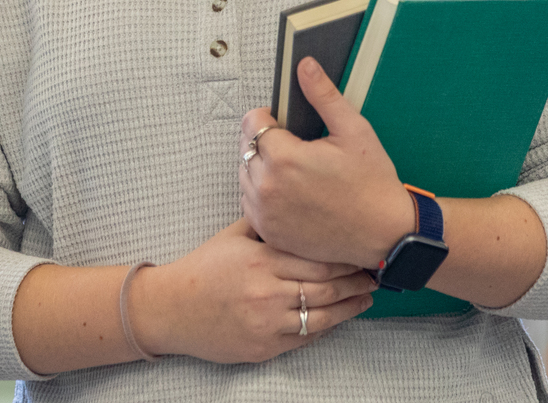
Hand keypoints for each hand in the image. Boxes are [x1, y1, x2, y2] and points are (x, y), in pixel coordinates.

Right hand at [132, 219, 375, 363]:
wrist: (172, 309)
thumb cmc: (204, 268)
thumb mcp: (234, 235)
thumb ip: (268, 220)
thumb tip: (299, 200)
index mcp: (262, 261)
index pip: (317, 259)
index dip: (346, 257)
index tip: (362, 251)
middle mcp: (267, 292)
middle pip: (326, 287)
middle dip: (355, 281)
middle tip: (375, 274)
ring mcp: (267, 323)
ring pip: (322, 316)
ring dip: (350, 307)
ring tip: (367, 298)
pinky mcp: (264, 347)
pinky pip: (305, 338)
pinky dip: (326, 328)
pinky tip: (339, 317)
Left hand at [239, 57, 418, 270]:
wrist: (385, 234)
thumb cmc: (372, 183)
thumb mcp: (354, 131)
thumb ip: (324, 96)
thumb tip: (305, 65)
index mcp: (284, 157)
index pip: (251, 122)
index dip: (267, 117)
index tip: (284, 123)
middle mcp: (267, 187)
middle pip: (245, 148)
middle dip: (264, 141)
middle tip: (295, 147)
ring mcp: (266, 214)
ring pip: (245, 176)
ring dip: (261, 168)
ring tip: (294, 171)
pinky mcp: (270, 233)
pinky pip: (250, 204)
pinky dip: (262, 196)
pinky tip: (290, 194)